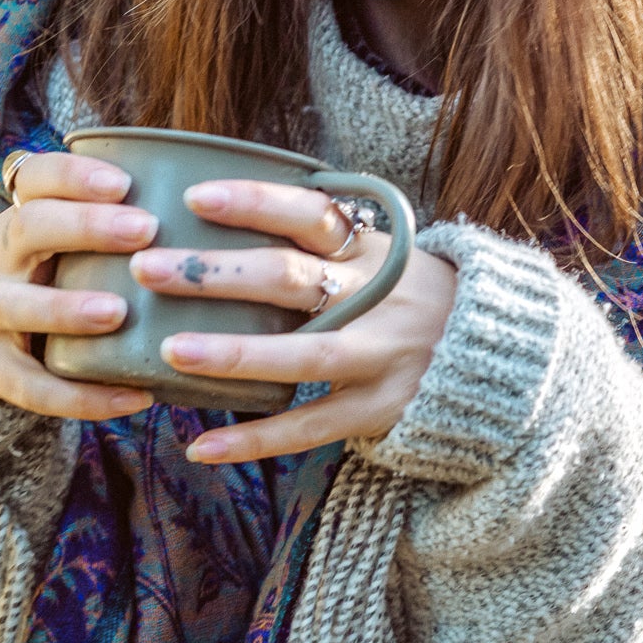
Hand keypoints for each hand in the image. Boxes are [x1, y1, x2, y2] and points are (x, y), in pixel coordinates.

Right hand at [0, 153, 160, 418]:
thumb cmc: (19, 275)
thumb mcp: (38, 241)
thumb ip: (96, 225)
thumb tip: (207, 210)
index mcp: (17, 219)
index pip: (37, 180)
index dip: (76, 175)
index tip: (124, 181)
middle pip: (29, 229)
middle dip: (86, 227)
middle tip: (144, 229)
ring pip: (20, 307)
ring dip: (68, 309)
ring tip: (118, 312)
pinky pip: (35, 388)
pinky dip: (84, 397)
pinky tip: (136, 397)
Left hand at [125, 178, 457, 463]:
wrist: (495, 355)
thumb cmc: (410, 296)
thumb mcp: (381, 256)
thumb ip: (320, 242)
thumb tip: (217, 209)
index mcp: (371, 252)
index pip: (312, 215)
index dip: (256, 203)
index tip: (195, 196)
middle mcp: (378, 299)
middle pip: (293, 280)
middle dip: (217, 274)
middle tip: (147, 269)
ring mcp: (381, 357)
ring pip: (305, 356)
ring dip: (236, 354)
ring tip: (173, 353)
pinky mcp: (379, 410)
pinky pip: (310, 428)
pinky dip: (256, 440)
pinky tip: (201, 446)